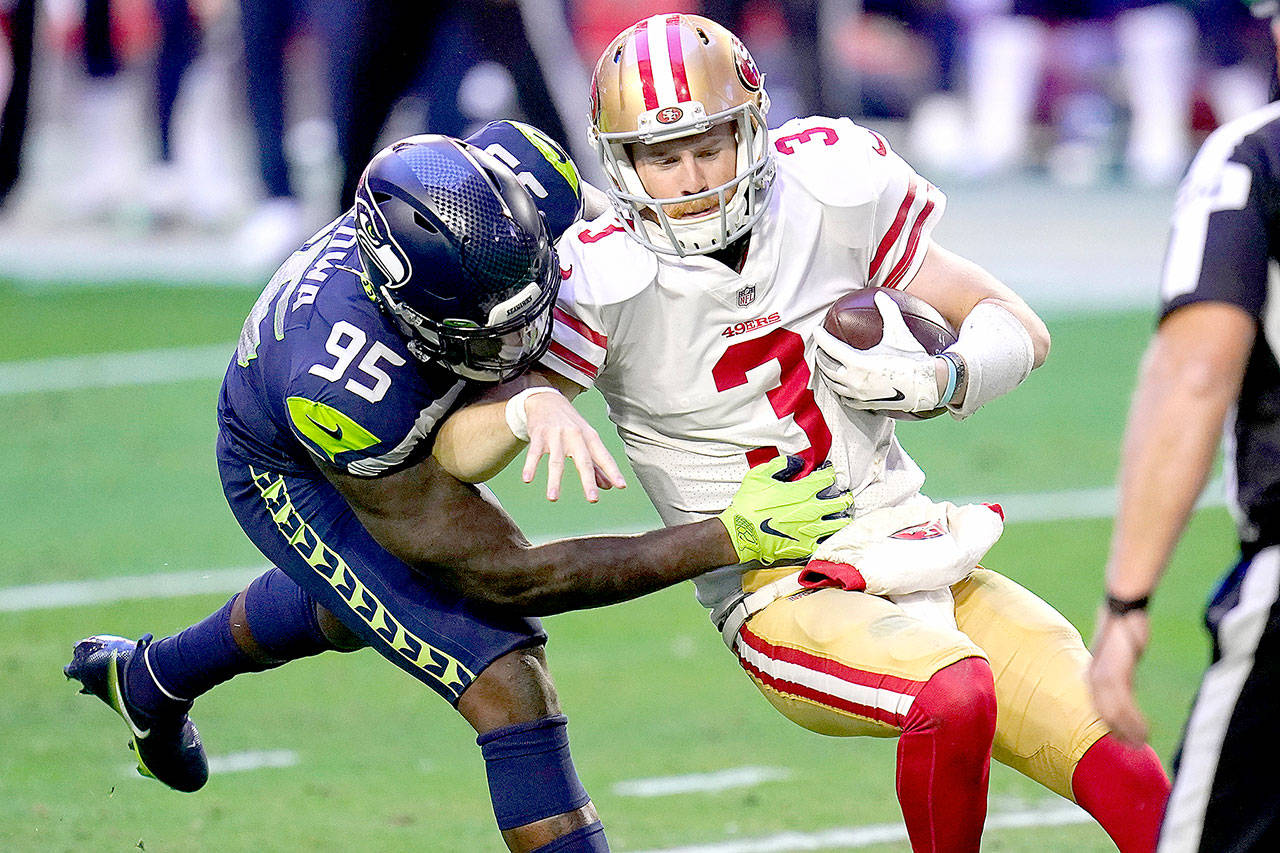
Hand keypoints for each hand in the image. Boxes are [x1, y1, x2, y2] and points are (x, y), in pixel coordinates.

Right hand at [521, 390, 626, 501]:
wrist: (546, 400)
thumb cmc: (570, 424)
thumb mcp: (586, 438)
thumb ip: (596, 464)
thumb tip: (608, 486)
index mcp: (590, 437)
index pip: (603, 457)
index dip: (613, 471)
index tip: (621, 486)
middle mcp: (575, 436)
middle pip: (583, 461)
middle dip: (588, 481)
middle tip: (593, 499)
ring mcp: (556, 435)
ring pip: (556, 461)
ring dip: (554, 480)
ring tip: (553, 498)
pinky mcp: (539, 435)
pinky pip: (534, 453)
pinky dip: (530, 466)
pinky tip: (527, 479)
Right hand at [718, 455, 851, 564]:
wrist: (741, 533)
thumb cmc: (749, 504)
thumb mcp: (759, 475)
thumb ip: (780, 465)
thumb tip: (796, 462)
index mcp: (802, 491)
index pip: (826, 479)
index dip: (830, 474)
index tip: (830, 474)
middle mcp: (811, 510)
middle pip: (840, 502)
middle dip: (845, 498)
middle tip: (846, 497)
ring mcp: (810, 530)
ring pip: (838, 524)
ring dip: (843, 518)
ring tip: (845, 517)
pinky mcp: (805, 546)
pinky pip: (825, 543)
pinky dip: (830, 538)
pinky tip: (831, 536)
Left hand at [814, 291, 941, 413]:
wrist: (928, 384)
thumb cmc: (913, 358)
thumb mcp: (898, 332)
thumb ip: (888, 311)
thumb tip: (879, 295)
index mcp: (858, 362)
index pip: (830, 348)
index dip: (821, 337)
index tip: (817, 330)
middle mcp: (854, 380)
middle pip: (827, 367)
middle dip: (821, 356)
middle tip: (820, 347)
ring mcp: (858, 394)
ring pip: (832, 384)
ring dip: (827, 373)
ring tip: (827, 364)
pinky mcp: (865, 403)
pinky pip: (844, 398)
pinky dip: (839, 389)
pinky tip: (840, 384)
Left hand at [1087, 609, 1151, 746]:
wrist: (1122, 607)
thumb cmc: (1123, 628)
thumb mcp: (1119, 654)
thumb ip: (1120, 672)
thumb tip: (1126, 687)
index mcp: (1092, 672)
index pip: (1097, 705)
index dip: (1109, 724)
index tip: (1121, 739)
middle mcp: (1093, 675)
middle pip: (1102, 712)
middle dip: (1117, 732)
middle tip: (1133, 748)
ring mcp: (1102, 674)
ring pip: (1112, 712)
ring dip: (1127, 730)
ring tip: (1141, 743)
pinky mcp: (1115, 671)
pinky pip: (1122, 703)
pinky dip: (1133, 720)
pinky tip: (1143, 730)